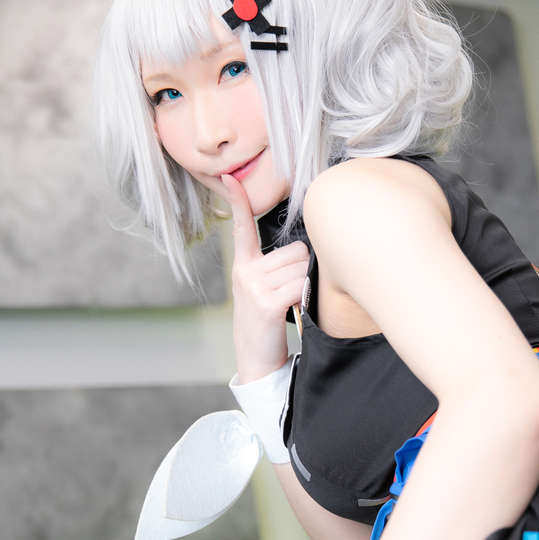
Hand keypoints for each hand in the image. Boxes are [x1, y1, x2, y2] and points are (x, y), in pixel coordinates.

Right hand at [222, 173, 308, 382]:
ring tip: (294, 303)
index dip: (238, 202)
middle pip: (295, 250)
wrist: (256, 361)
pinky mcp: (266, 303)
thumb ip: (277, 267)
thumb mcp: (264, 290)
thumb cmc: (268, 323)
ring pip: (301, 267)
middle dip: (304, 268)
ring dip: (308, 284)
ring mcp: (253, 287)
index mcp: (244, 266)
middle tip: (295, 291)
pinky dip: (307, 296)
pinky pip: (300, 286)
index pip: (242, 227)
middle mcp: (245, 272)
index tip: (231, 178)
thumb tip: (307, 248)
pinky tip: (297, 308)